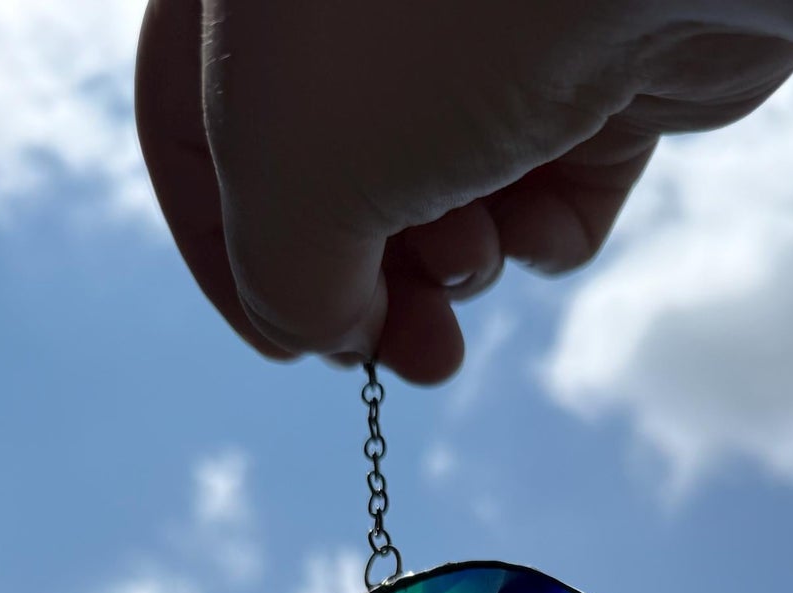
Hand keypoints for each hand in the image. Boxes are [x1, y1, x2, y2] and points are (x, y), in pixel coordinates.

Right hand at [135, 0, 792, 381]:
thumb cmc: (424, 33)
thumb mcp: (291, 179)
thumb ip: (278, 280)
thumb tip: (332, 329)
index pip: (192, 127)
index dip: (229, 258)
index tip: (290, 348)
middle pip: (331, 176)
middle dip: (366, 288)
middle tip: (401, 358)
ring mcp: (485, 23)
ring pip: (443, 191)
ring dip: (453, 263)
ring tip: (474, 262)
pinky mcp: (599, 61)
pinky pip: (551, 183)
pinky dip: (541, 232)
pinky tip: (545, 221)